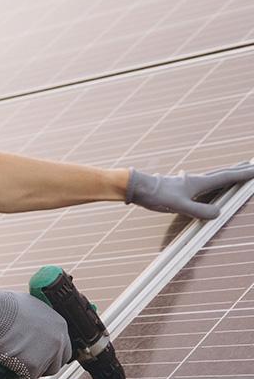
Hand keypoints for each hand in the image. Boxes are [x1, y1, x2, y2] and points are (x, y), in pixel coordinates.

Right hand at [0, 283, 71, 378]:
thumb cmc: (3, 307)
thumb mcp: (30, 306)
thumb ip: (40, 320)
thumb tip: (36, 327)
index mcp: (59, 324)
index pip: (64, 347)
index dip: (51, 352)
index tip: (40, 353)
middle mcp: (57, 340)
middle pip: (56, 363)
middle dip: (42, 364)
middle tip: (26, 360)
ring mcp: (47, 355)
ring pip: (42, 372)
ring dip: (30, 370)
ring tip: (14, 362)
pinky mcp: (33, 367)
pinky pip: (26, 378)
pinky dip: (16, 376)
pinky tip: (8, 368)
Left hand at [125, 161, 253, 219]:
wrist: (137, 188)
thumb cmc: (156, 196)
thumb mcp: (179, 206)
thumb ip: (199, 210)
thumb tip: (218, 213)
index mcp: (198, 183)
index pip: (225, 177)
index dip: (242, 174)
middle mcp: (194, 180)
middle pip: (221, 174)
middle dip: (237, 171)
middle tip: (251, 166)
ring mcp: (187, 182)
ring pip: (211, 177)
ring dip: (225, 174)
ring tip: (234, 172)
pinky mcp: (179, 187)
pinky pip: (201, 183)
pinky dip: (211, 181)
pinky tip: (205, 183)